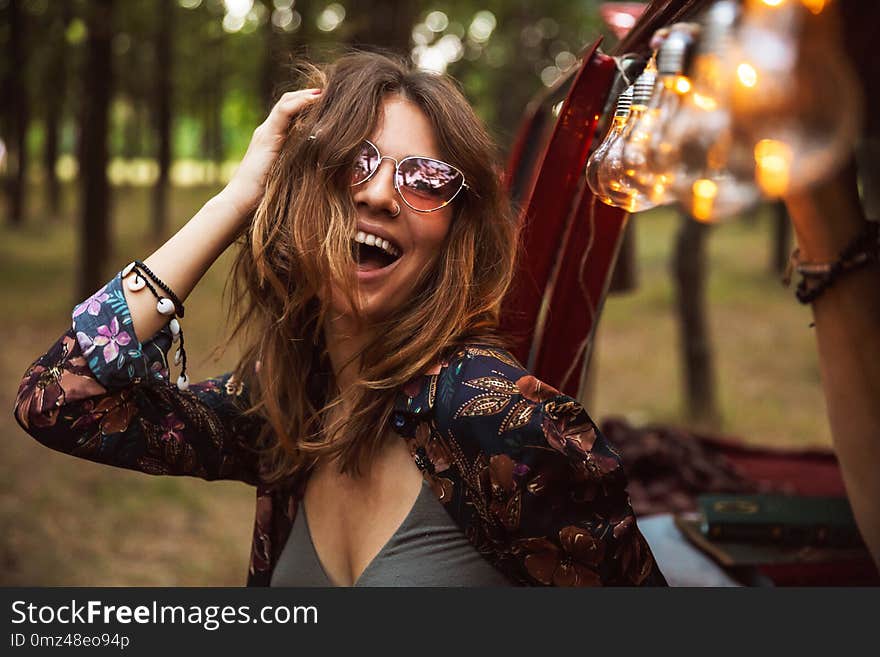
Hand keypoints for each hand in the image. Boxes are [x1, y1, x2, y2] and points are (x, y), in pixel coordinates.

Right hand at [220, 88, 322, 219]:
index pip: (290, 112)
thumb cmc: (266, 197)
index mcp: (273, 139)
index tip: (327, 102)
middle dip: (308, 95)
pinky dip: (300, 103)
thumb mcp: (289, 176)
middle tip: (331, 92)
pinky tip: (315, 100)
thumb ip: (300, 165)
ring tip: (325, 92)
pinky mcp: (266, 137)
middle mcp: (267, 131)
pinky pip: (284, 112)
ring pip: (286, 103)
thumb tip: (324, 167)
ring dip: (306, 96)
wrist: (241, 203)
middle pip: (288, 103)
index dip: (307, 104)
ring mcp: (265, 132)